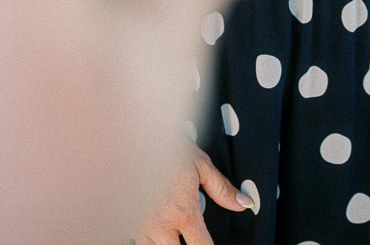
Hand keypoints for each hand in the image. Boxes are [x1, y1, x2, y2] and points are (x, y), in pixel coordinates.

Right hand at [133, 145, 252, 244]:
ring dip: (164, 243)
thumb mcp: (199, 163)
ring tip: (169, 232)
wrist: (132, 135)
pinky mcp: (126, 220)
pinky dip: (146, 238)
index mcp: (184, 213)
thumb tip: (243, 203)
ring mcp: (141, 226)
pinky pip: (136, 241)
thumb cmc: (165, 146)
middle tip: (188, 235)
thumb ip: (221, 188)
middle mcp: (163, 225)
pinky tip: (152, 227)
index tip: (206, 242)